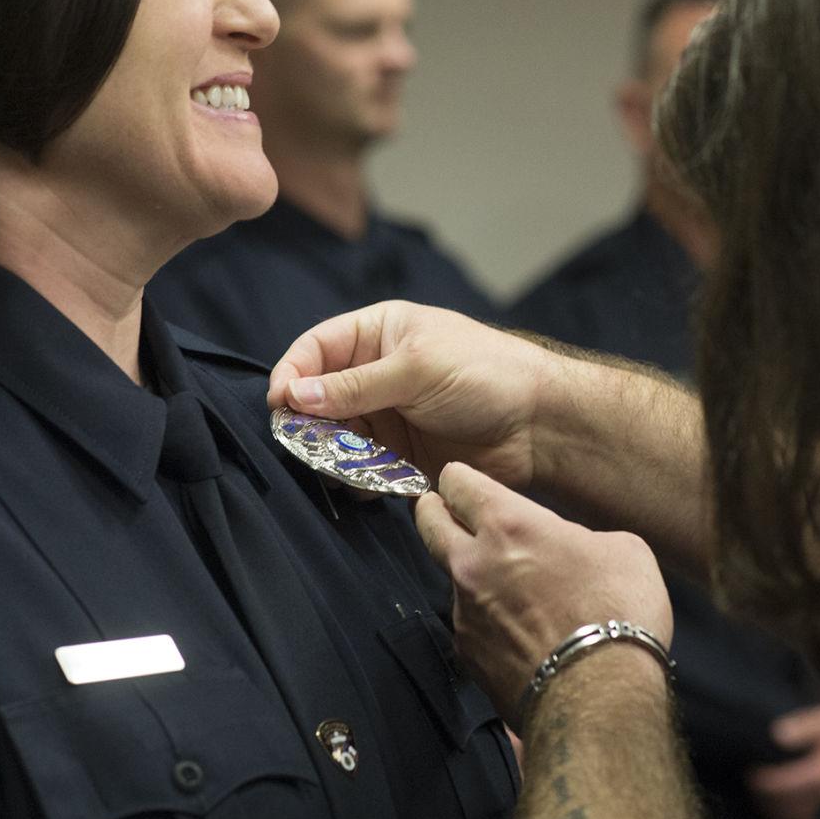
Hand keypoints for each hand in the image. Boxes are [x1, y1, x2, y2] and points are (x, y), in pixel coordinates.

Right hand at [268, 301, 556, 490]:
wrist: (540, 425)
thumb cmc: (485, 374)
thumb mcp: (417, 369)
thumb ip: (355, 386)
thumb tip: (293, 396)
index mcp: (377, 334)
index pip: (315, 349)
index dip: (292, 374)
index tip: (279, 405)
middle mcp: (375, 374)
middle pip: (316, 398)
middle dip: (306, 422)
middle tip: (305, 445)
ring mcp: (386, 417)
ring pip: (334, 438)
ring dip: (329, 455)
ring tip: (339, 466)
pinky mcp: (399, 456)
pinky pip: (360, 469)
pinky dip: (354, 479)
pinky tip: (364, 483)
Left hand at [416, 462, 671, 727]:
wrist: (601, 695)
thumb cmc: (618, 610)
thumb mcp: (622, 550)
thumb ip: (579, 538)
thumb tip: (567, 552)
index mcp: (508, 525)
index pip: (458, 483)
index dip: (460, 478)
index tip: (464, 482)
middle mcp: (472, 564)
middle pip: (428, 523)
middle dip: (434, 511)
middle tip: (448, 512)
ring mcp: (463, 613)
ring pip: (453, 580)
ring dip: (472, 577)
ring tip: (512, 593)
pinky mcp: (467, 655)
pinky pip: (470, 626)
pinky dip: (488, 624)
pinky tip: (519, 636)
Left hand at [744, 704, 819, 818]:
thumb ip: (804, 726)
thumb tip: (778, 733)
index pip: (791, 784)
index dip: (769, 783)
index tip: (752, 775)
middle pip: (791, 804)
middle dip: (767, 798)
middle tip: (749, 784)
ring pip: (796, 815)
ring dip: (774, 810)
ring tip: (756, 797)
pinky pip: (804, 818)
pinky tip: (772, 814)